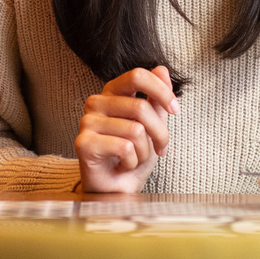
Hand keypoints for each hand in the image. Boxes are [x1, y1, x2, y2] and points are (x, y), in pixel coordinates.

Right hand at [75, 66, 176, 192]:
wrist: (117, 189)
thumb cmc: (132, 156)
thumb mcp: (152, 126)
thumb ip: (156, 98)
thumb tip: (162, 69)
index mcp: (111, 92)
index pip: (137, 76)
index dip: (161, 91)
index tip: (175, 109)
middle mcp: (96, 103)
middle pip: (141, 107)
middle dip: (160, 133)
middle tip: (160, 149)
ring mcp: (87, 122)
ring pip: (135, 130)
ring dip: (144, 151)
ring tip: (135, 159)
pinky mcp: (84, 143)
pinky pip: (124, 147)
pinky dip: (132, 162)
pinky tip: (124, 165)